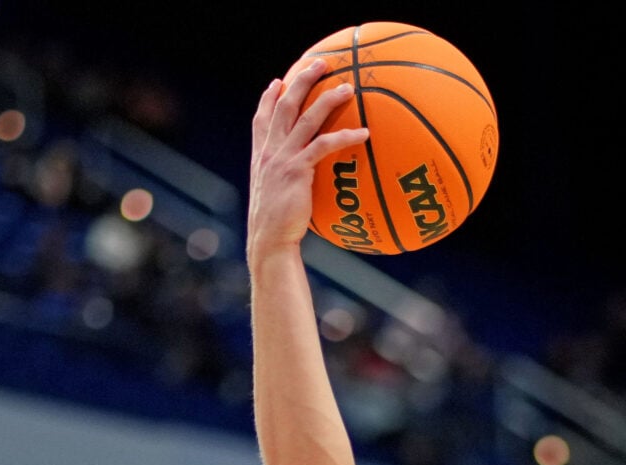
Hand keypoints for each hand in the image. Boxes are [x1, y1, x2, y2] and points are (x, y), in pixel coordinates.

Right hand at [247, 54, 369, 256]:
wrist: (268, 240)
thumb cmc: (276, 226)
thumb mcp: (275, 196)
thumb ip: (284, 180)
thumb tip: (301, 181)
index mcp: (261, 155)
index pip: (262, 119)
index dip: (268, 98)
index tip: (277, 82)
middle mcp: (269, 151)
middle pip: (285, 105)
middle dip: (301, 80)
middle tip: (319, 63)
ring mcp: (282, 158)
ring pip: (306, 118)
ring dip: (328, 99)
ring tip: (348, 87)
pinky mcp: (296, 170)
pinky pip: (323, 145)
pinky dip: (344, 136)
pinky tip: (364, 132)